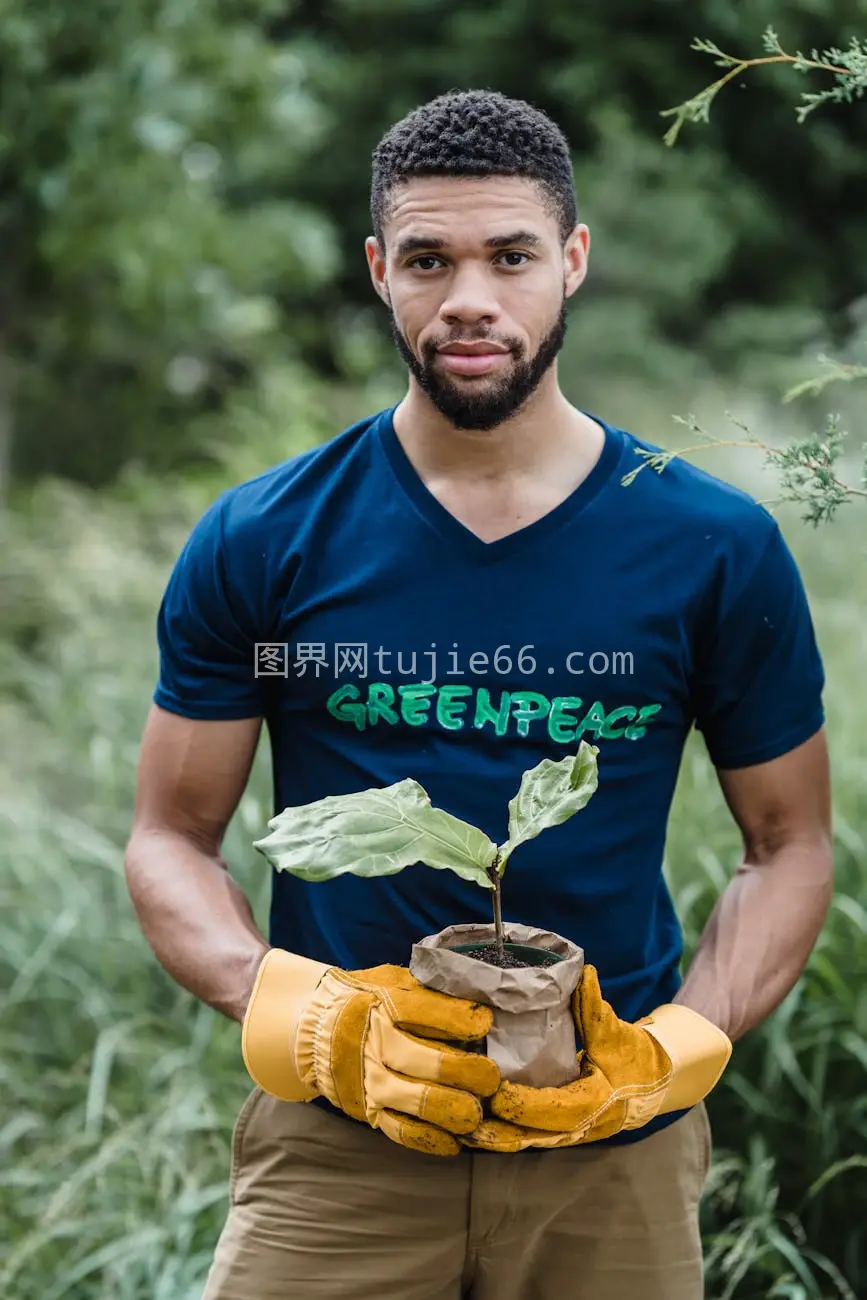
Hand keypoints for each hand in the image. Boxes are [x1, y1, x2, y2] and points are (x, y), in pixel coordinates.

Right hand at [241, 948, 499, 1155]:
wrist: (311, 1027)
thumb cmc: (365, 998)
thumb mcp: (392, 980)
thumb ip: (429, 990)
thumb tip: (480, 1000)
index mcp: (384, 1005)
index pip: (427, 1012)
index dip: (461, 1020)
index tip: (485, 1024)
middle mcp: (376, 1044)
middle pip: (429, 1062)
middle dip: (468, 1073)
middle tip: (492, 1078)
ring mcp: (370, 1081)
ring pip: (419, 1102)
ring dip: (455, 1110)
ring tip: (478, 1112)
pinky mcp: (367, 1109)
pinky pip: (402, 1131)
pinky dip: (431, 1139)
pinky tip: (456, 1141)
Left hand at [463, 963, 730, 1152]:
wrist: (654, 1081)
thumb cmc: (633, 1054)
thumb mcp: (618, 1031)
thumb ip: (596, 1008)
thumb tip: (584, 975)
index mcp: (598, 1102)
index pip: (557, 1109)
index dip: (525, 1104)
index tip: (494, 1093)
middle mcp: (582, 1125)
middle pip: (535, 1136)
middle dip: (499, 1128)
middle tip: (463, 1113)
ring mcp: (570, 1133)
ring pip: (528, 1142)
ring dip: (495, 1137)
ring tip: (459, 1126)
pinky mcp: (559, 1131)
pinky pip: (528, 1137)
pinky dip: (502, 1134)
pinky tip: (473, 1127)